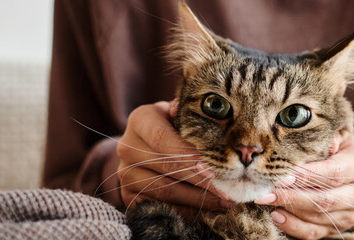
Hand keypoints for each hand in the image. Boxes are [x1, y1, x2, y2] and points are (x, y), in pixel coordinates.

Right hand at [116, 100, 231, 214]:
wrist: (146, 145)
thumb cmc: (173, 126)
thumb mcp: (180, 114)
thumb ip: (194, 117)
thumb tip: (220, 125)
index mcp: (140, 120)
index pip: (163, 139)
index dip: (188, 155)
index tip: (213, 170)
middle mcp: (127, 146)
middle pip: (167, 168)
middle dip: (202, 182)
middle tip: (228, 191)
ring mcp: (125, 173)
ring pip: (165, 191)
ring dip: (198, 199)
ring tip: (224, 201)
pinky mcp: (128, 195)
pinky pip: (159, 206)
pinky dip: (185, 211)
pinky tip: (206, 208)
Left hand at [254, 134, 353, 238]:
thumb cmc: (339, 148)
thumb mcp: (336, 136)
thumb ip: (324, 137)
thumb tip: (306, 141)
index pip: (333, 172)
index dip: (307, 176)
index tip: (281, 176)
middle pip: (325, 199)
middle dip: (291, 196)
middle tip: (265, 192)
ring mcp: (351, 213)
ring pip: (317, 217)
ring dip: (289, 210)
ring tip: (266, 200)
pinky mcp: (340, 227)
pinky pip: (314, 232)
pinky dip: (293, 226)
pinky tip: (276, 216)